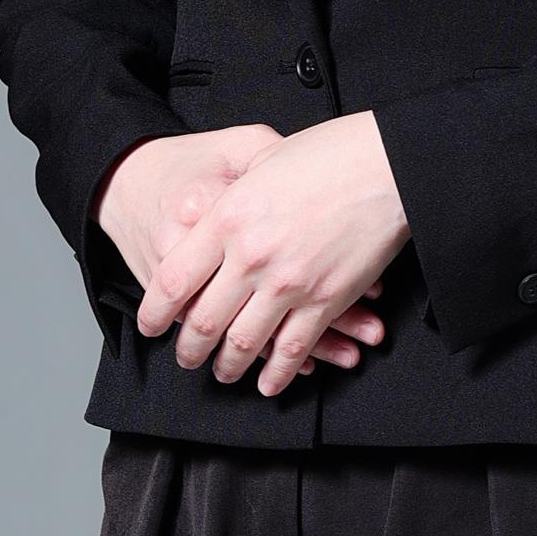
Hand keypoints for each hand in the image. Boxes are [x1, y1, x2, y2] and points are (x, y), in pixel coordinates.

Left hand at [135, 111, 410, 397]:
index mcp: (228, 217)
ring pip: (243, 344)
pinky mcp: (325, 300)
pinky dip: (276, 373)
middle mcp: (251, 255)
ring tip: (223, 373)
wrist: (386, 164)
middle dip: (188, 350)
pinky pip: (291, 350)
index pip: (173, 280)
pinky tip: (269, 381)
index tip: (150, 325)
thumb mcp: (262, 163)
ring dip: (228, 367)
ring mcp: (288, 282)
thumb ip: (233, 199)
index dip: (154, 311)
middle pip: (202, 322)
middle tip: (185, 358)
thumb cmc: (329, 153)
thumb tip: (211, 221)